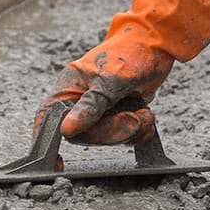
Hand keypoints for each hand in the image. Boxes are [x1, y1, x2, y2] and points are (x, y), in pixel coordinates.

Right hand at [35, 0, 209, 144]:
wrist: (159, 46)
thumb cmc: (130, 54)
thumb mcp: (110, 80)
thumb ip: (90, 108)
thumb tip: (66, 131)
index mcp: (70, 88)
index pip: (50, 118)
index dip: (50, 142)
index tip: (60, 164)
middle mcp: (81, 100)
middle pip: (85, 135)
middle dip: (113, 131)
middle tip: (134, 117)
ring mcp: (101, 110)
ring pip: (107, 138)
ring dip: (130, 129)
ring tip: (143, 111)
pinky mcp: (119, 115)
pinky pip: (124, 136)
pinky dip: (139, 130)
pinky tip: (146, 114)